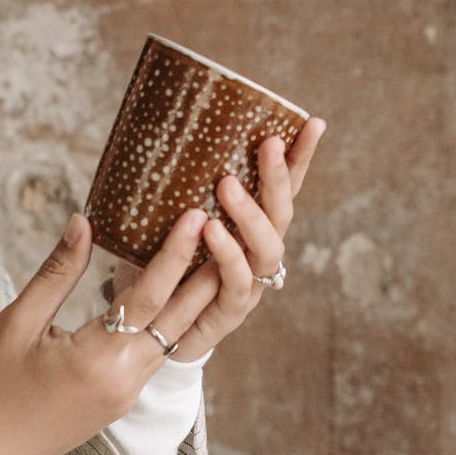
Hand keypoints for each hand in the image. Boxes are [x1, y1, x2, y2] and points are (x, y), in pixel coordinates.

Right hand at [0, 206, 226, 454]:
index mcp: (97, 359)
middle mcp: (125, 379)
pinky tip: (176, 296)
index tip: (196, 216)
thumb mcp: (17, 323)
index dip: (175, 252)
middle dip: (208, 275)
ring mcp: (128, 394)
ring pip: (172, 338)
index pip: (148, 295)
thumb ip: (56, 272)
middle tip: (233, 234)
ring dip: (194, 299)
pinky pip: (157, 354)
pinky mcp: (124, 401)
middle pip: (179, 319)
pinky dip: (170, 322)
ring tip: (215, 257)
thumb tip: (83, 222)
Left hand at [148, 116, 325, 362]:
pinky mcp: (229, 313)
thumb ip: (175, 187)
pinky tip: (212, 231)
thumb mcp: (167, 220)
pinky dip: (228, 256)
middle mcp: (257, 254)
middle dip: (279, 178)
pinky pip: (237, 284)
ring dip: (251, 215)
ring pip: (267, 249)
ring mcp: (249, 284)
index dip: (300, 158)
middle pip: (281, 213)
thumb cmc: (159, 266)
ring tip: (228, 186)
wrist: (142, 331)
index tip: (313, 123)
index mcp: (249, 227)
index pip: (283, 187)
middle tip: (268, 144)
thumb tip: (164, 127)